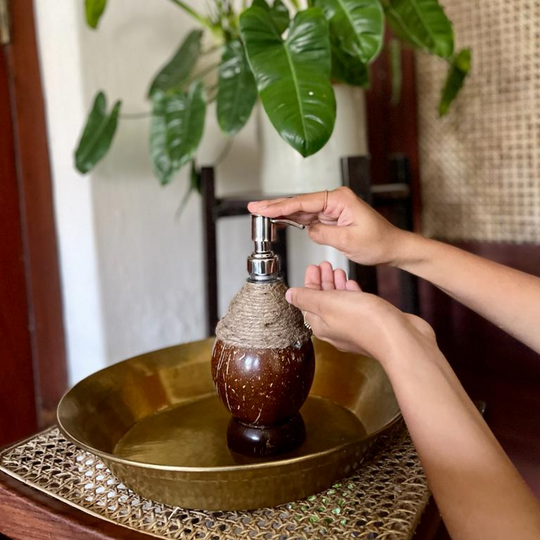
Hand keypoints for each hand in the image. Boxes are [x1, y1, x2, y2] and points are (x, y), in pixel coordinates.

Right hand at [248, 187, 406, 265]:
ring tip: (261, 215)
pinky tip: (279, 222)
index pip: (304, 202)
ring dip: (282, 214)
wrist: (392, 248)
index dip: (280, 206)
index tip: (263, 208)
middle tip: (254, 208)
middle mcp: (334, 201)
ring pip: (301, 211)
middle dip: (276, 206)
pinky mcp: (331, 219)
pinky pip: (308, 219)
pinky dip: (293, 221)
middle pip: (299, 203)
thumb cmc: (378, 242)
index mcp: (339, 199)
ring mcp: (332, 209)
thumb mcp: (349, 241)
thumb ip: (324, 234)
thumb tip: (308, 230)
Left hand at [288, 262, 434, 360]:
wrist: (401, 338)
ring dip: (336, 285)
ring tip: (337, 270)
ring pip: (340, 302)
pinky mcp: (372, 323)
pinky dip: (351, 293)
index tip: (311, 268)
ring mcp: (355, 327)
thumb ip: (307, 298)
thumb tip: (289, 295)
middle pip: (323, 301)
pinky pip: (357, 305)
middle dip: (322, 282)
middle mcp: (337, 329)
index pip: (308, 302)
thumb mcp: (328, 303)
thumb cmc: (366, 322)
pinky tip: (352, 284)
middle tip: (323, 265)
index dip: (308, 283)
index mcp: (322, 326)